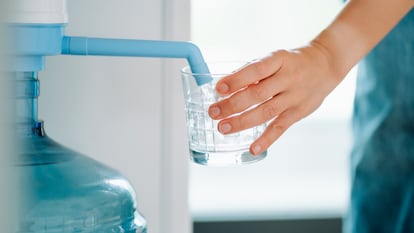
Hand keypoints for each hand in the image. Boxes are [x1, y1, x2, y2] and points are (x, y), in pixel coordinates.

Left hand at [208, 45, 341, 154]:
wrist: (327, 64)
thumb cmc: (292, 62)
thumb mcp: (276, 58)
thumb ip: (254, 71)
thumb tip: (225, 87)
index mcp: (279, 59)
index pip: (256, 70)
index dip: (236, 80)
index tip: (218, 88)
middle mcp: (288, 78)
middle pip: (258, 93)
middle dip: (233, 104)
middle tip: (213, 112)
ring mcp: (295, 97)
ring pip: (267, 112)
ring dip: (242, 122)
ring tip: (223, 128)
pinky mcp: (299, 112)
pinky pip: (281, 128)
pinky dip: (266, 140)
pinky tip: (252, 149)